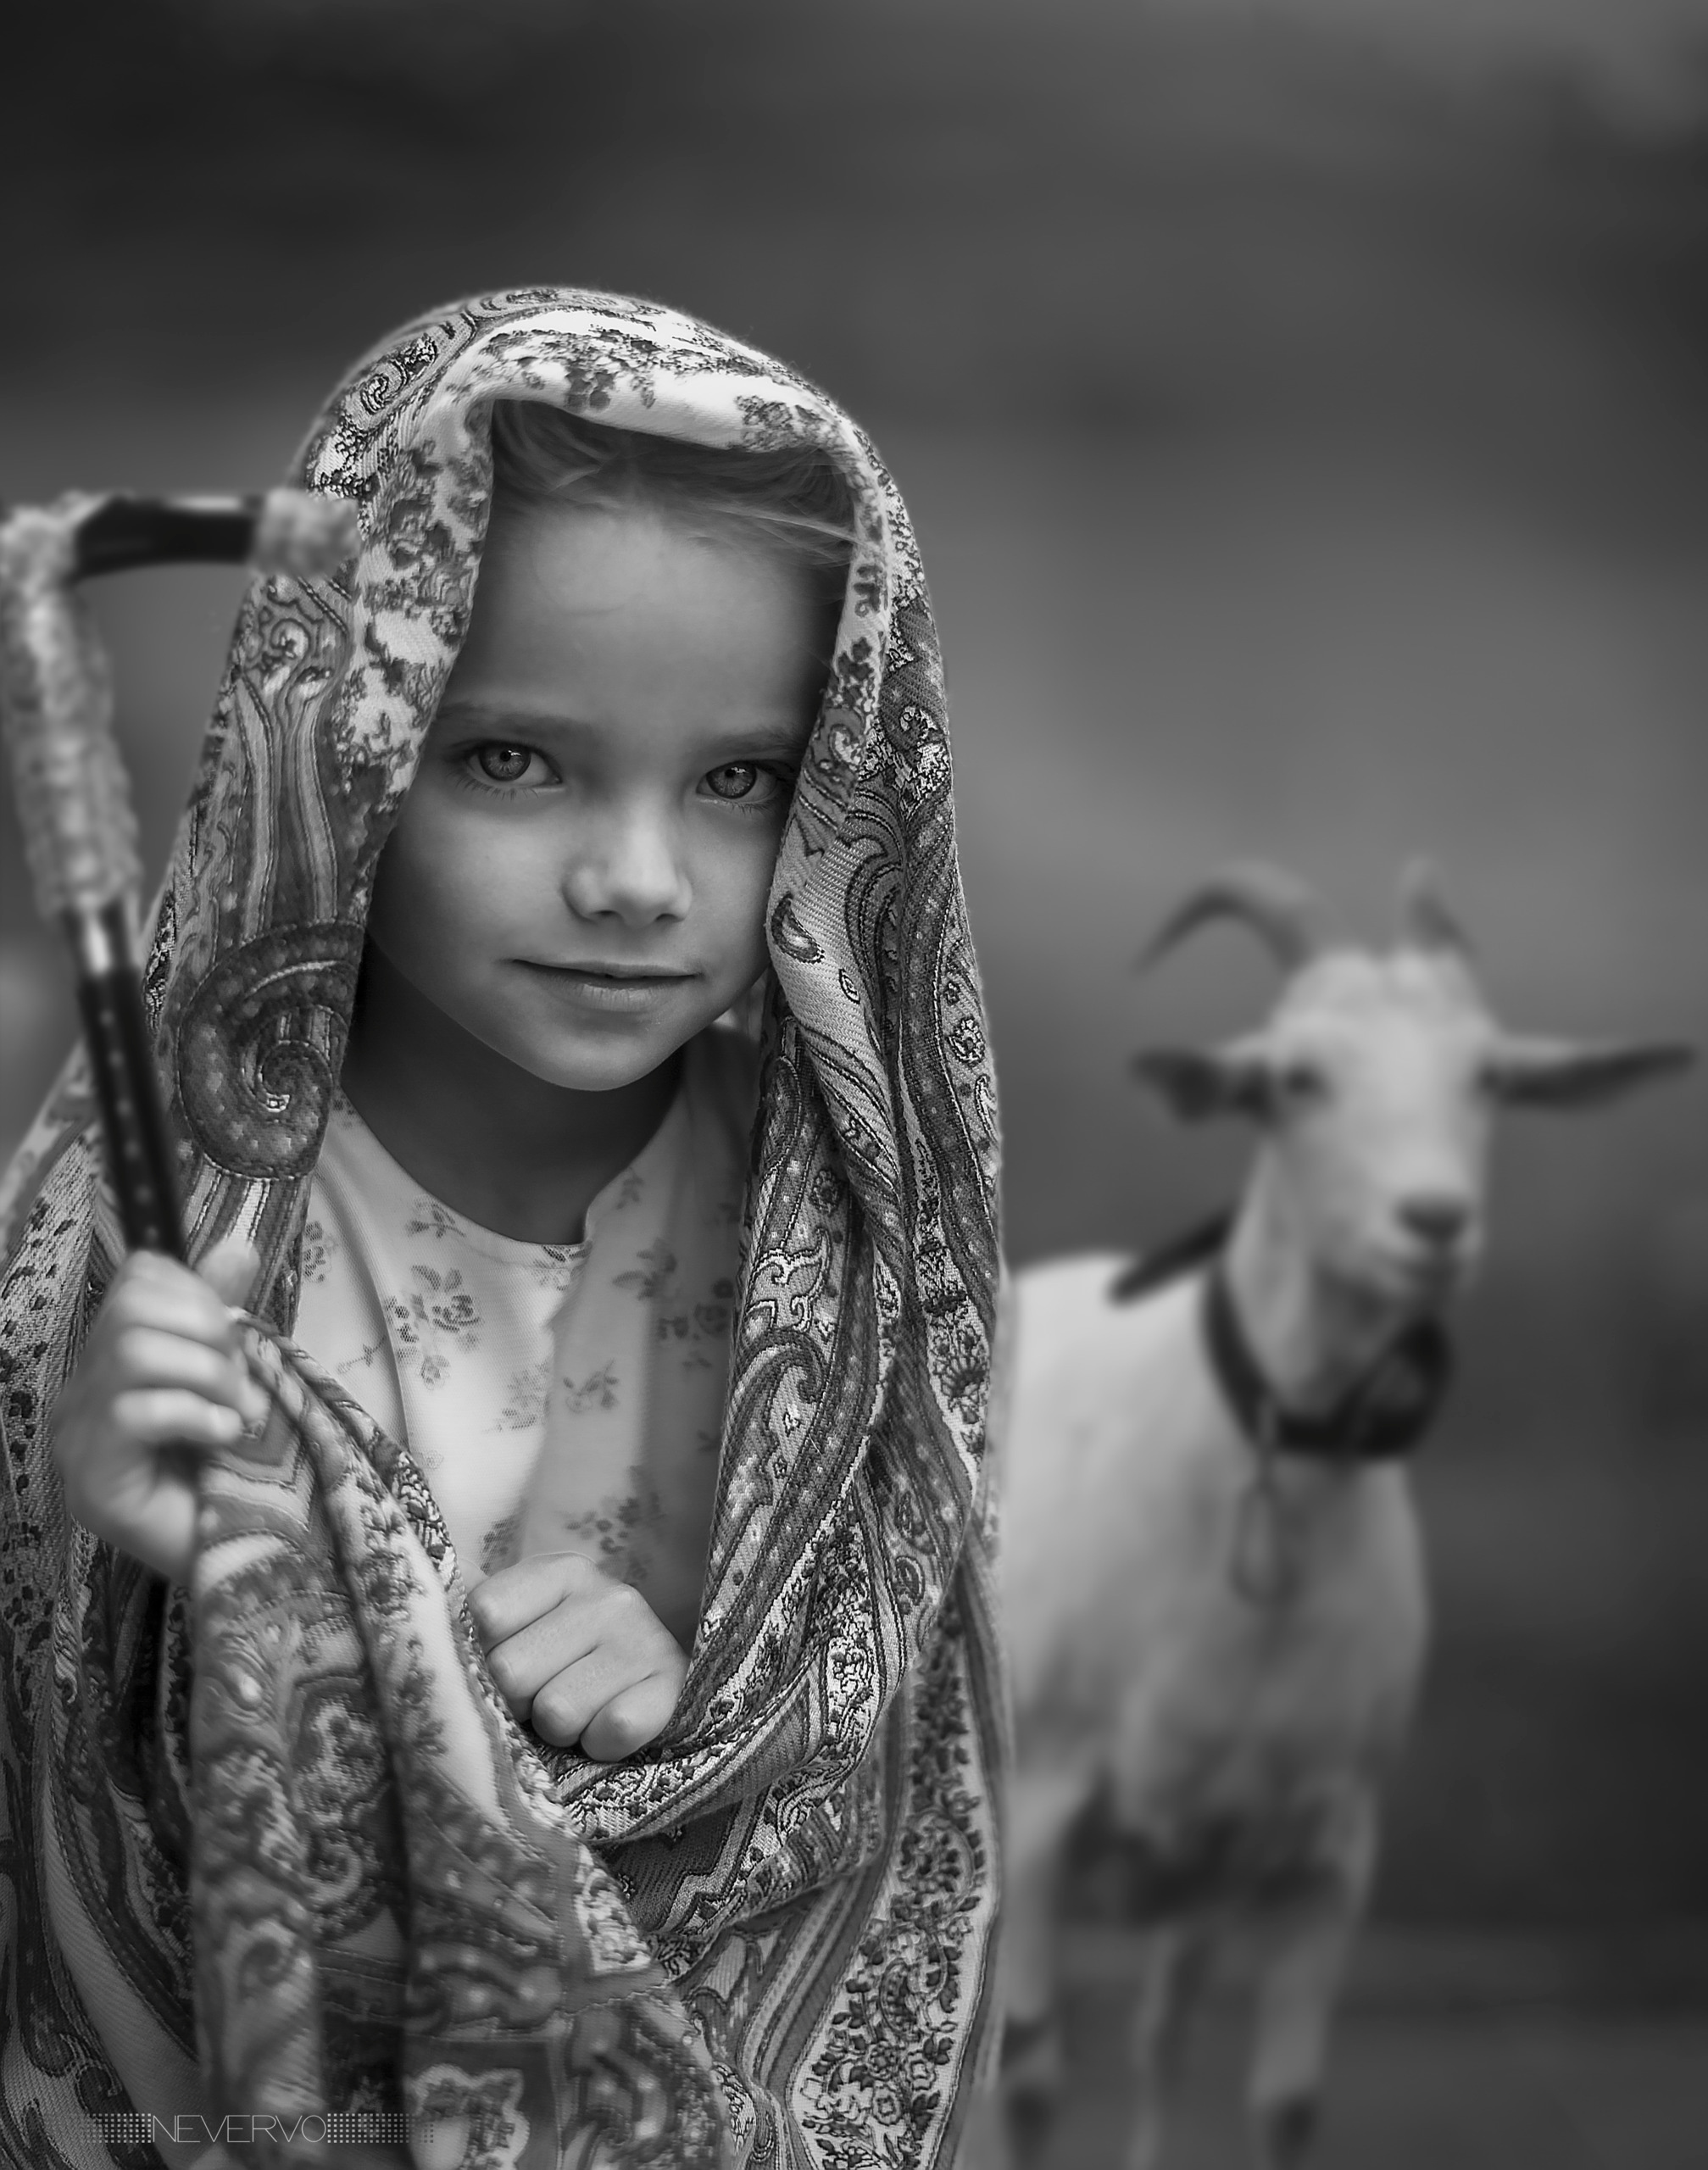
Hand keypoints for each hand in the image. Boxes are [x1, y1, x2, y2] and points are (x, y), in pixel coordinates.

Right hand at [50, 1237, 265, 1583]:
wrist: (248, 1552)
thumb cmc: (238, 1464)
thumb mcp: (235, 1374)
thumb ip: (224, 1311)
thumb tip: (238, 1242)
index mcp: (115, 1358)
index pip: (134, 1279)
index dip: (194, 1291)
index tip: (234, 1336)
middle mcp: (84, 1393)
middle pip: (131, 1309)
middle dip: (207, 1332)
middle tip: (243, 1382)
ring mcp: (78, 1440)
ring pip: (131, 1354)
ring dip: (206, 1374)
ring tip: (238, 1412)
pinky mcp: (91, 1482)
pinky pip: (133, 1412)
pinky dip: (194, 1414)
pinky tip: (223, 1436)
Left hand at [468, 1551, 687, 1759]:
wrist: (655, 1678)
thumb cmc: (569, 1655)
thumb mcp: (527, 1621)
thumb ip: (479, 1622)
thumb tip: (428, 1636)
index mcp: (562, 1571)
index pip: (485, 1612)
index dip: (480, 1654)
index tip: (501, 1662)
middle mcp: (608, 1596)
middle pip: (512, 1671)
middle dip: (517, 1701)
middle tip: (541, 1697)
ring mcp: (644, 1639)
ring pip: (557, 1712)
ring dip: (558, 1730)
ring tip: (579, 1712)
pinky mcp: (672, 1687)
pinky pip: (610, 1732)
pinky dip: (599, 1744)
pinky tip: (606, 1725)